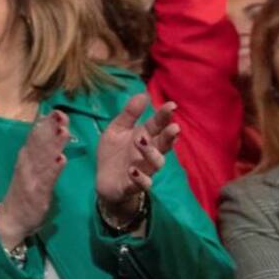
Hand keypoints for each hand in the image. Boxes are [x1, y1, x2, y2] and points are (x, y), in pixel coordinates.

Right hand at [0, 111, 70, 249]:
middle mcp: (26, 165)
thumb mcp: (31, 170)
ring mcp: (31, 179)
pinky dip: (53, 169)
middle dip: (50, 129)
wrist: (10, 219)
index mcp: (26, 158)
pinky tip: (61, 160)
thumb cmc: (23, 193)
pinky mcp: (37, 193)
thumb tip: (52, 135)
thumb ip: (40, 154)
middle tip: (61, 115)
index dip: (45, 124)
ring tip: (64, 131)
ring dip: (54, 145)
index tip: (56, 111)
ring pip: (43, 158)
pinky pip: (46, 180)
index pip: (35, 137)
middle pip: (39, 144)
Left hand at [95, 95, 177, 217]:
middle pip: (162, 144)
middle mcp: (147, 154)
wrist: (104, 182)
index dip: (165, 116)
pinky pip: (143, 183)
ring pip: (155, 163)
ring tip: (141, 141)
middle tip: (173, 127)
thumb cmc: (114, 153)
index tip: (171, 105)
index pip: (157, 125)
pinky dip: (140, 177)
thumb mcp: (117, 130)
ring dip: (151, 153)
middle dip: (168, 136)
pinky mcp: (133, 185)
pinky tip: (133, 170)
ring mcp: (143, 169)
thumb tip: (143, 94)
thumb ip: (129, 114)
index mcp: (145, 137)